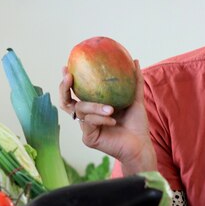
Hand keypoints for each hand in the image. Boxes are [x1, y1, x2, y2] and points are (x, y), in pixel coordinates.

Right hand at [59, 60, 156, 174]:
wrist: (140, 144)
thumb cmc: (137, 124)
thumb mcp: (135, 99)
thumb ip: (134, 81)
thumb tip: (135, 60)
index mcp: (94, 107)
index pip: (76, 93)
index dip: (68, 81)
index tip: (66, 67)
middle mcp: (87, 116)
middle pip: (66, 101)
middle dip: (64, 88)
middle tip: (69, 77)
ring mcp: (86, 127)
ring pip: (80, 110)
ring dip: (94, 107)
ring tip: (111, 108)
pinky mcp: (88, 138)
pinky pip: (88, 122)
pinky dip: (100, 118)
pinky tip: (112, 119)